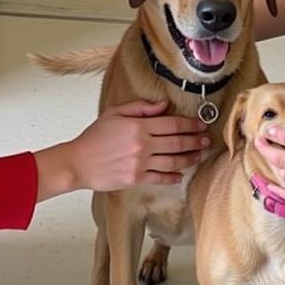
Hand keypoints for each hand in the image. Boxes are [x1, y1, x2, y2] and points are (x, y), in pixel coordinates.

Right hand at [71, 99, 208, 191]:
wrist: (78, 162)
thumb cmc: (94, 137)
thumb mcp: (115, 112)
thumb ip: (141, 107)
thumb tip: (163, 106)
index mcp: (138, 126)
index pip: (172, 124)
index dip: (190, 124)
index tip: (200, 124)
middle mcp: (142, 145)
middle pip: (177, 142)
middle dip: (195, 141)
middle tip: (206, 140)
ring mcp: (140, 163)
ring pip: (173, 161)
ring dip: (189, 158)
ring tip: (199, 155)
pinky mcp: (136, 178)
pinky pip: (160, 178)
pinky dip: (173, 176)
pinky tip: (180, 175)